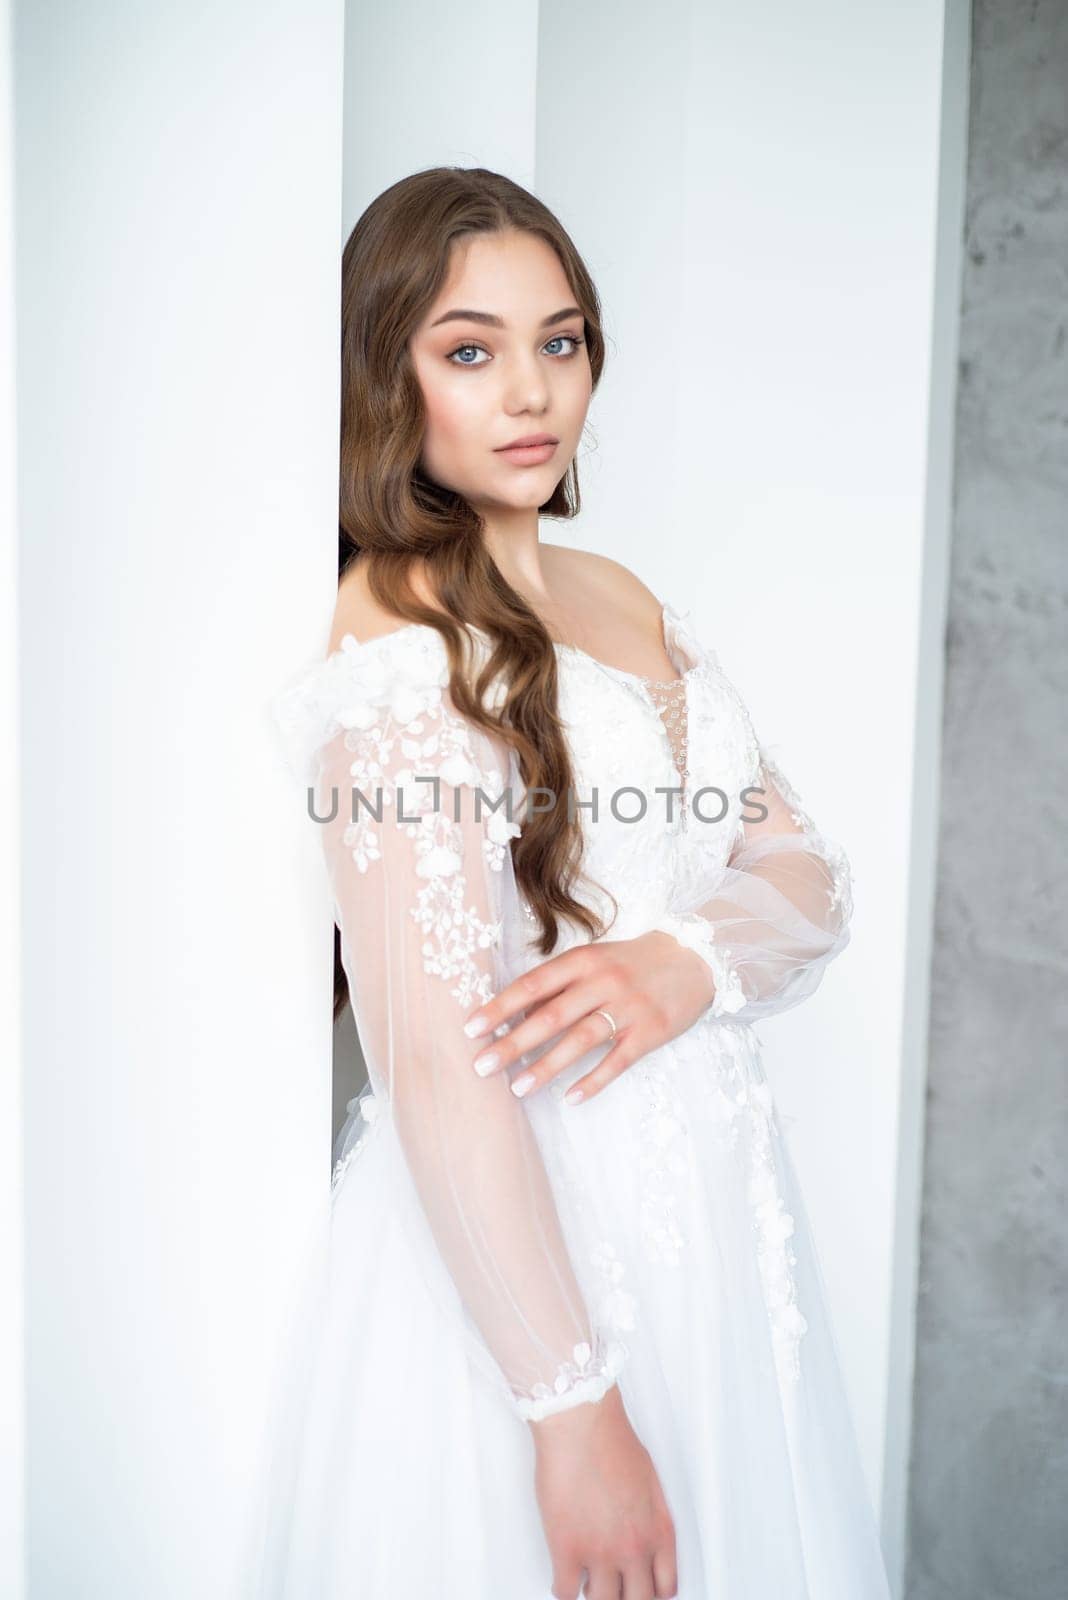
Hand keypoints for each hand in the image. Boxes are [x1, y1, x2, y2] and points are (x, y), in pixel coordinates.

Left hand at [461, 930, 716, 1104]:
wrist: (693, 958)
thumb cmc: (630, 962)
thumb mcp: (593, 961)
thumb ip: (557, 984)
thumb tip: (511, 1012)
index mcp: (583, 961)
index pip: (533, 984)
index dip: (500, 1006)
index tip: (471, 1029)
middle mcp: (603, 982)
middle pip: (551, 1015)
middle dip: (513, 1043)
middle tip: (482, 1065)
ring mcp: (628, 1007)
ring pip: (582, 1040)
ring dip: (547, 1067)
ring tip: (518, 1089)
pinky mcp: (650, 1032)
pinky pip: (618, 1061)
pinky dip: (594, 1081)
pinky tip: (570, 1099)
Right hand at [530, 1386, 677, 1598]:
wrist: (581, 1421)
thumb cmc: (612, 1439)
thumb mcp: (650, 1481)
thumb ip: (652, 1516)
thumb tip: (646, 1533)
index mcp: (658, 1530)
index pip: (666, 1586)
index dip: (651, 1592)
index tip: (639, 1587)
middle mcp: (634, 1548)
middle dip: (625, 1596)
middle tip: (614, 1587)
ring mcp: (600, 1553)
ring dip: (595, 1593)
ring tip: (588, 1579)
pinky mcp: (567, 1548)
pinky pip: (565, 1592)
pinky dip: (564, 1589)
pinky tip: (564, 1576)